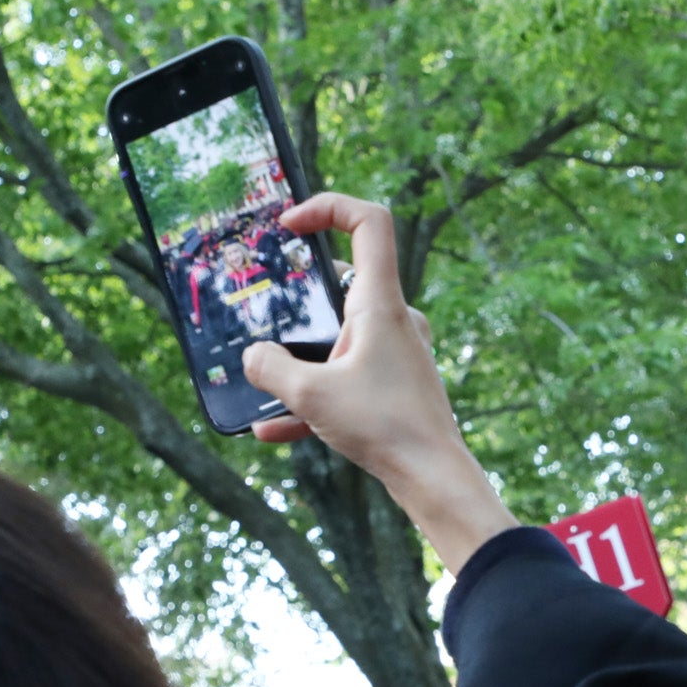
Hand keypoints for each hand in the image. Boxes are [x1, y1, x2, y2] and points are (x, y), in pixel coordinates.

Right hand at [242, 193, 514, 570]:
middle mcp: (394, 320)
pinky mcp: (395, 385)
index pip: (368, 223)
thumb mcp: (311, 395)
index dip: (329, 208)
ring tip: (262, 378)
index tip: (289, 225)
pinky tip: (271, 430)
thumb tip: (253, 358)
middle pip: (344, 281)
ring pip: (341, 336)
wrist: (434, 479)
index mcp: (380, 303)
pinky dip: (313, 396)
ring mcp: (398, 353)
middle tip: (266, 309)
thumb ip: (271, 369)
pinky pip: (346, 379)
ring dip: (301, 355)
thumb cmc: (385, 428)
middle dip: (300, 297)